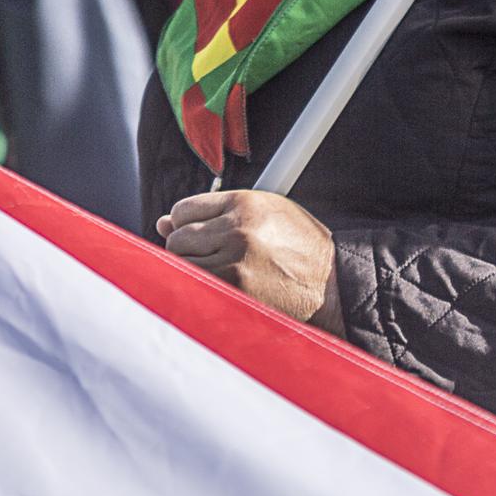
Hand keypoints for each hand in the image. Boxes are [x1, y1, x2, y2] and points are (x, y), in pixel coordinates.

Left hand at [159, 189, 343, 333]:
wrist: (330, 282)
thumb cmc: (297, 247)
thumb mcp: (264, 213)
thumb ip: (215, 214)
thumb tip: (164, 223)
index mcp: (245, 203)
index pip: (184, 209)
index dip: (184, 224)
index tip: (193, 235)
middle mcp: (237, 229)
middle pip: (178, 238)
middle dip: (185, 250)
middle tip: (206, 258)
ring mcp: (234, 262)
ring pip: (181, 266)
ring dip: (190, 273)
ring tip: (214, 275)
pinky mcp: (234, 291)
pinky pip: (193, 289)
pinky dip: (196, 291)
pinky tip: (214, 290)